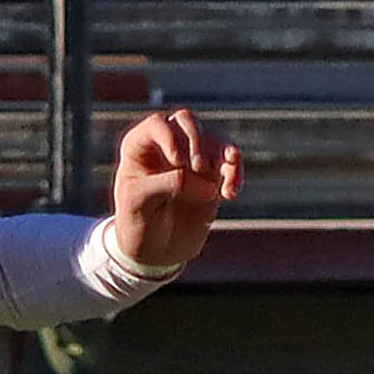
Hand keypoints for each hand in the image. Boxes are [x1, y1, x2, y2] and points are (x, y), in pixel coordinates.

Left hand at [106, 109, 240, 276]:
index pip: (158, 124)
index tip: (177, 162)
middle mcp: (167, 144)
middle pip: (188, 121)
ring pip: (214, 137)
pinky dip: (236, 172)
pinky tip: (230, 194)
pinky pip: (232, 160)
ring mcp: (192, 156)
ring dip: (222, 156)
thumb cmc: (137, 224)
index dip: (171, 137)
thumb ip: (168, 184)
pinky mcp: (214, 173)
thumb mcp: (139, 204)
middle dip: (197, 141)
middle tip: (199, 168)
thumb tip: (207, 181)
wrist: (155, 252)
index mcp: (140, 146)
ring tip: (221, 189)